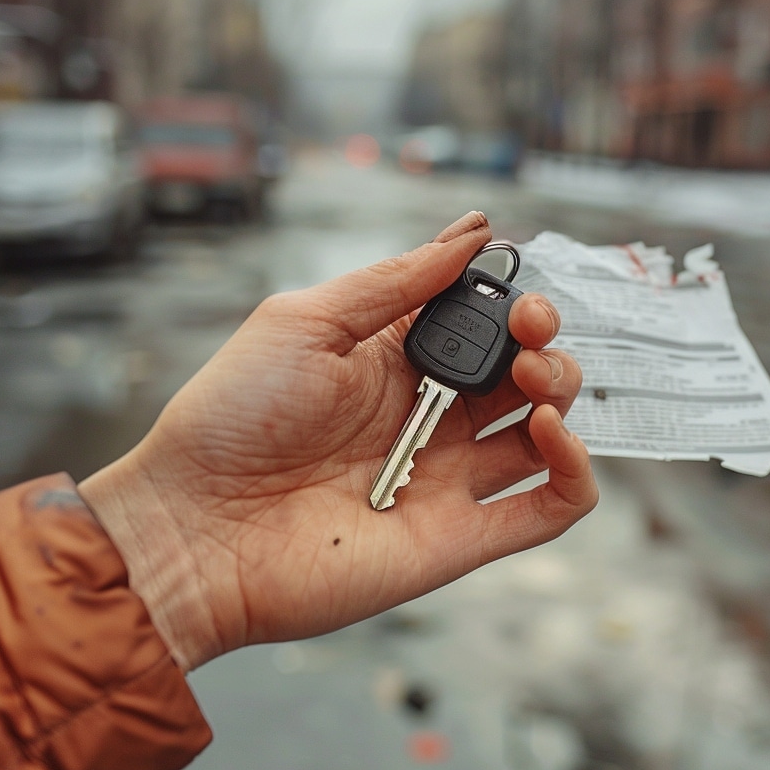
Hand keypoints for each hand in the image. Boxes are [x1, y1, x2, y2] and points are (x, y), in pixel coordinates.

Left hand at [79, 213, 597, 669]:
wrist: (193, 528)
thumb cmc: (229, 420)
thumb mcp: (306, 322)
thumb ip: (395, 281)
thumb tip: (472, 231)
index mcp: (394, 362)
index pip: (482, 323)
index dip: (510, 300)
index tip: (513, 287)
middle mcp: (430, 419)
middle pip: (524, 374)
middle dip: (543, 342)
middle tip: (527, 335)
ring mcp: (450, 478)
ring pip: (547, 434)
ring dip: (561, 393)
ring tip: (530, 381)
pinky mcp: (461, 537)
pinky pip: (548, 510)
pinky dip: (577, 473)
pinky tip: (551, 434)